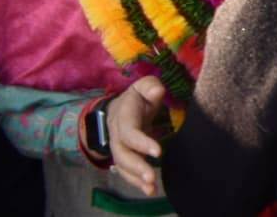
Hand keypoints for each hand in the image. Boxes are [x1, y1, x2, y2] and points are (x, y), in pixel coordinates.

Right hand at [105, 77, 166, 195]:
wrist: (119, 108)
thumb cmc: (137, 97)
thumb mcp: (143, 86)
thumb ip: (150, 87)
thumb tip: (158, 91)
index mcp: (123, 117)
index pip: (129, 132)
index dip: (141, 143)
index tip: (158, 153)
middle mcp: (117, 135)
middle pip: (123, 154)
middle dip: (136, 167)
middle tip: (151, 177)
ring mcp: (119, 148)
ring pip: (123, 166)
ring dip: (136, 178)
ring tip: (151, 188)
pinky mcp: (124, 157)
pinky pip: (126, 172)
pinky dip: (136, 182)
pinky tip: (149, 190)